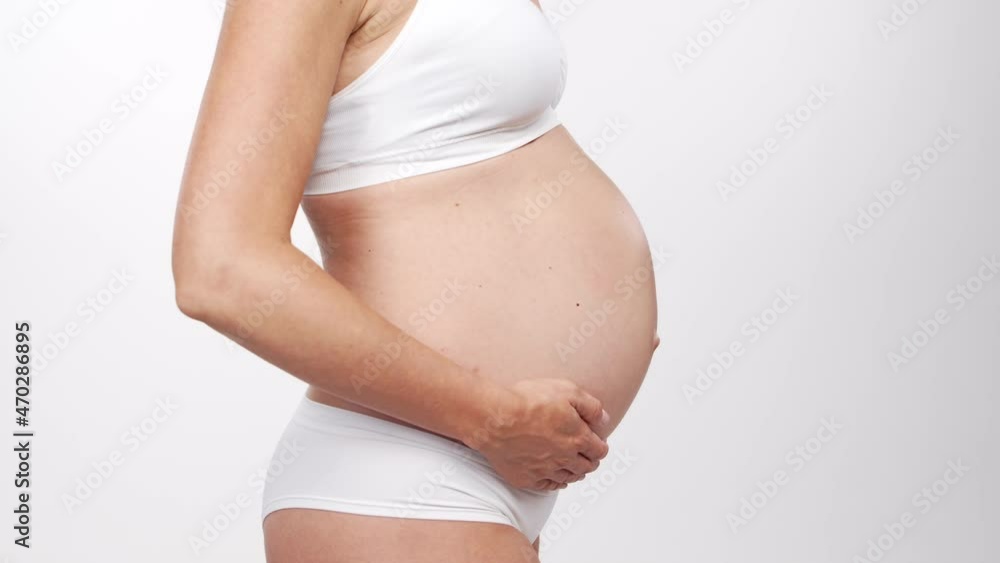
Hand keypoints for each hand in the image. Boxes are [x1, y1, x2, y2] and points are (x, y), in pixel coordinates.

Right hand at [464, 379, 609, 491]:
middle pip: (586, 467)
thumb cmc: (528, 401)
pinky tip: (555, 478)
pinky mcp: (526, 478)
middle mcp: (564, 459)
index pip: (599, 450)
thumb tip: (604, 420)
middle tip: (587, 455)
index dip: (601, 446)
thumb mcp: (567, 391)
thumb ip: (590, 406)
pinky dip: (554, 482)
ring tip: (573, 466)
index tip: (598, 443)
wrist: (494, 418)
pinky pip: (547, 486)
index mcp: (577, 438)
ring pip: (568, 478)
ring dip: (574, 472)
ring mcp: (545, 471)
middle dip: (590, 460)